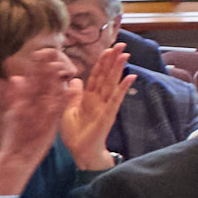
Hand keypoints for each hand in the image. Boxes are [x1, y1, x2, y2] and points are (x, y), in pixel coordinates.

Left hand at [57, 49, 131, 167]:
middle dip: (113, 60)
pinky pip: (116, 98)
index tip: (109, 49)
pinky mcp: (108, 114)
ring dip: (118, 69)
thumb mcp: (67, 110)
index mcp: (88, 97)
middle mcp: (99, 99)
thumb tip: (75, 79)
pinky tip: (130, 77)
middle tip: (122, 45)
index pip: (96, 75)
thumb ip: (72, 95)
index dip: (102, 62)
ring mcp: (105, 106)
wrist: (81, 152)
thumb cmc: (75, 134)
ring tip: (125, 55)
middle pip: (106, 75)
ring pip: (111, 83)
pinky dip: (123, 87)